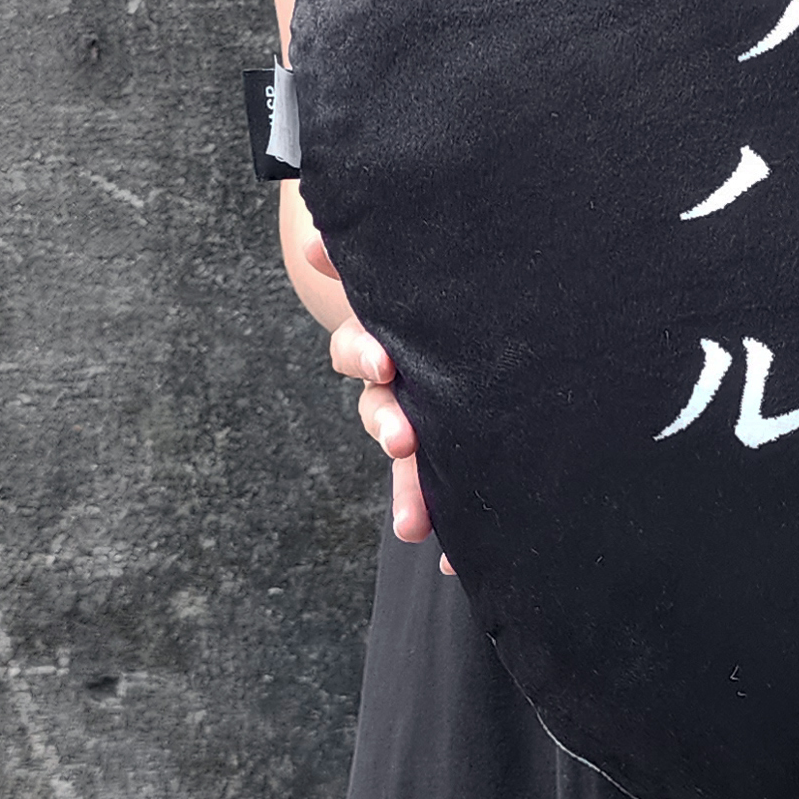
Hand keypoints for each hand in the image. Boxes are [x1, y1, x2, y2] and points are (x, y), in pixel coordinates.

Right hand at [303, 229, 453, 572]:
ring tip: (414, 526)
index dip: (366, 354)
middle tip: (404, 440)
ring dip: (410, 492)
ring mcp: (419, 419)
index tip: (384, 363)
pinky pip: (438, 492)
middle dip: (389, 427)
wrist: (481, 316)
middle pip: (381, 407)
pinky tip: (448, 560)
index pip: (363, 344)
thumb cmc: (449, 292)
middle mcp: (398, 382)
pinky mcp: (444, 454)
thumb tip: (318, 237)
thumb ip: (391, 263)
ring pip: (407, 459)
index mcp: (392, 336)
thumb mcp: (426, 275)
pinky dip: (441, 524)